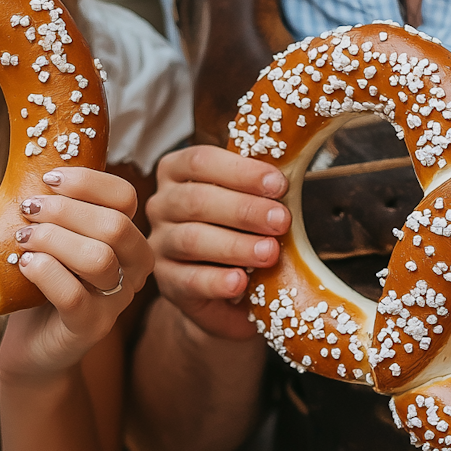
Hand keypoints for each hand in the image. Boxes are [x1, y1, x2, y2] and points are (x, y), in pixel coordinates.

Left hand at [0, 166, 153, 383]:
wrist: (33, 345)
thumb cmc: (44, 281)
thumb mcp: (58, 237)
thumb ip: (61, 207)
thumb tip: (40, 158)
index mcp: (129, 239)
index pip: (125, 197)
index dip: (87, 181)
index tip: (48, 178)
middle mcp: (133, 271)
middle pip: (115, 225)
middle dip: (66, 210)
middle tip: (29, 209)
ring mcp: (114, 303)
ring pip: (98, 258)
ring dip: (53, 239)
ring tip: (23, 238)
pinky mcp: (89, 329)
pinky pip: (73, 295)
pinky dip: (45, 272)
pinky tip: (26, 264)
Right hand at [147, 144, 290, 339]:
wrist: (223, 289)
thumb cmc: (237, 231)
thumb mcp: (245, 202)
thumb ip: (258, 188)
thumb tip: (289, 179)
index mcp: (177, 172)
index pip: (201, 161)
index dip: (241, 171)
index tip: (279, 184)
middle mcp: (162, 204)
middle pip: (197, 200)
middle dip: (244, 210)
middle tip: (281, 221)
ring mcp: (160, 244)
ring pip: (192, 239)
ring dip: (236, 245)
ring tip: (270, 252)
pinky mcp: (167, 281)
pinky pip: (189, 280)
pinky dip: (217, 281)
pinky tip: (240, 281)